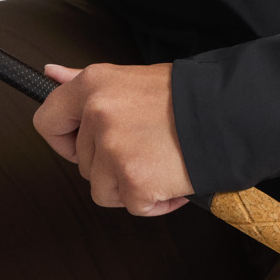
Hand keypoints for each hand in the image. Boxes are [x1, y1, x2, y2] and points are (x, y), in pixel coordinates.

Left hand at [33, 61, 193, 215]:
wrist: (232, 114)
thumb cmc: (186, 99)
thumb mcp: (130, 79)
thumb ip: (85, 82)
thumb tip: (50, 73)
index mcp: (92, 85)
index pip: (47, 121)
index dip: (64, 141)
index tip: (84, 145)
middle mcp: (97, 114)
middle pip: (82, 163)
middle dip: (113, 165)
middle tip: (149, 146)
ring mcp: (114, 149)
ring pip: (102, 189)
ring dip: (131, 185)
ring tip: (162, 162)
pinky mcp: (134, 181)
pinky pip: (132, 206)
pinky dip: (155, 202)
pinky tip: (174, 179)